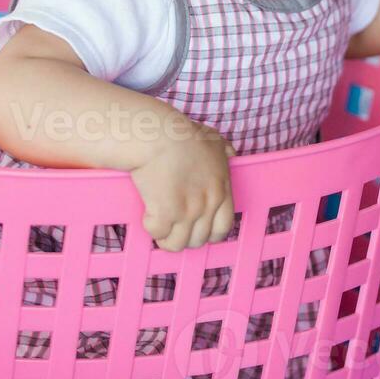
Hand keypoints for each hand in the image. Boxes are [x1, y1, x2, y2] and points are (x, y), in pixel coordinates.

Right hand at [128, 122, 236, 251]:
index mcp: (222, 190)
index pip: (223, 228)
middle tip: (174, 226)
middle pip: (199, 240)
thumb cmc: (184, 134)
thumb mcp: (214, 139)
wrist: (160, 136)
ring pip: (178, 244)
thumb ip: (225, 150)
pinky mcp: (165, 214)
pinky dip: (151, 227)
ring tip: (159, 224)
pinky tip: (148, 213)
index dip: (209, 234)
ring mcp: (188, 212)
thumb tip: (232, 152)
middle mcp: (208, 205)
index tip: (198, 229)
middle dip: (186, 237)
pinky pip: (158, 234)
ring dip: (166, 237)